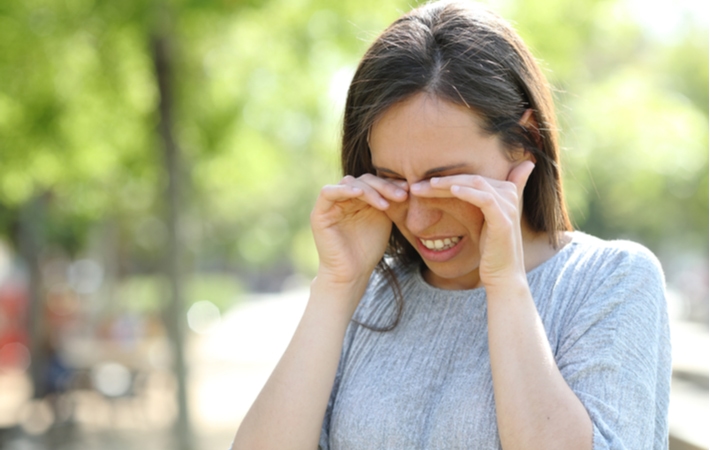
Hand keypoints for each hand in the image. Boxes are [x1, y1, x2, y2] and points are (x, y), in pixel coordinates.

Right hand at [311, 174, 407, 287]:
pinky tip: (360, 194)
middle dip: (384, 186)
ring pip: (349, 183)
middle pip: (364, 180)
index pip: (374, 181)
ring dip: (370, 190)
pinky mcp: (319, 213)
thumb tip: (407, 182)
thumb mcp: (384, 219)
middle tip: (402, 195)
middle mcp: (344, 197)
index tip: (409, 189)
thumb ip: (388, 200)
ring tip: (386, 204)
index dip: (391, 183)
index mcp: (359, 198)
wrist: (352, 273)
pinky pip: (328, 193)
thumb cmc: (368, 249)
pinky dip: (344, 190)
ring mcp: (331, 204)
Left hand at [409, 161, 534, 286]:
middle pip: (472, 178)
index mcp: (505, 192)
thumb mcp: (482, 222)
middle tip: (416, 185)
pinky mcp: (503, 220)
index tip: (421, 184)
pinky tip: (452, 191)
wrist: (503, 275)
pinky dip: (468, 193)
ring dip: (449, 183)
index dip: (447, 177)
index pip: (471, 177)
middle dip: (443, 180)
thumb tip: (462, 191)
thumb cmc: (489, 250)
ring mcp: (508, 207)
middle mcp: (509, 195)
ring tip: (427, 185)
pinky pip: (485, 200)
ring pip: (476, 184)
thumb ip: (477, 202)